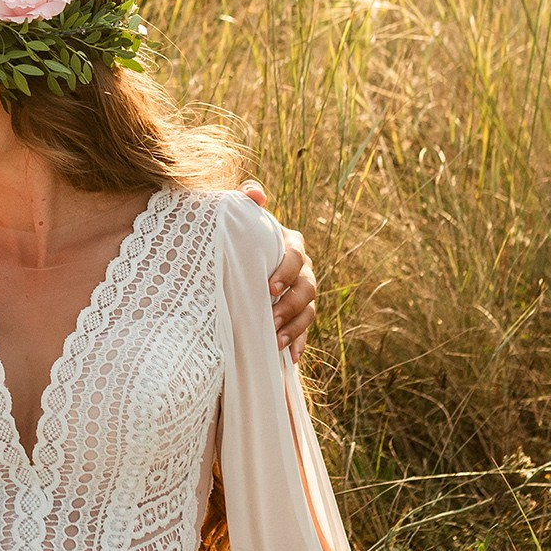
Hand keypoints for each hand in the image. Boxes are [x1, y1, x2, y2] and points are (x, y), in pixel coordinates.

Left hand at [241, 181, 316, 354]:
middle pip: (307, 289)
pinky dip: (298, 343)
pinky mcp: (298, 313)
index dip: (286, 272)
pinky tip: (289, 357)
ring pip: (308, 311)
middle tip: (272, 320)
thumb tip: (254, 192)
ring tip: (276, 342)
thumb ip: (248, 200)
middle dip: (290, 306)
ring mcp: (303, 292)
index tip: (269, 288)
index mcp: (292, 245)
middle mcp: (304, 269)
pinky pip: (304, 330)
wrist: (243, 260)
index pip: (296, 257)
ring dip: (294, 328)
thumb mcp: (243, 217)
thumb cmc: (243, 236)